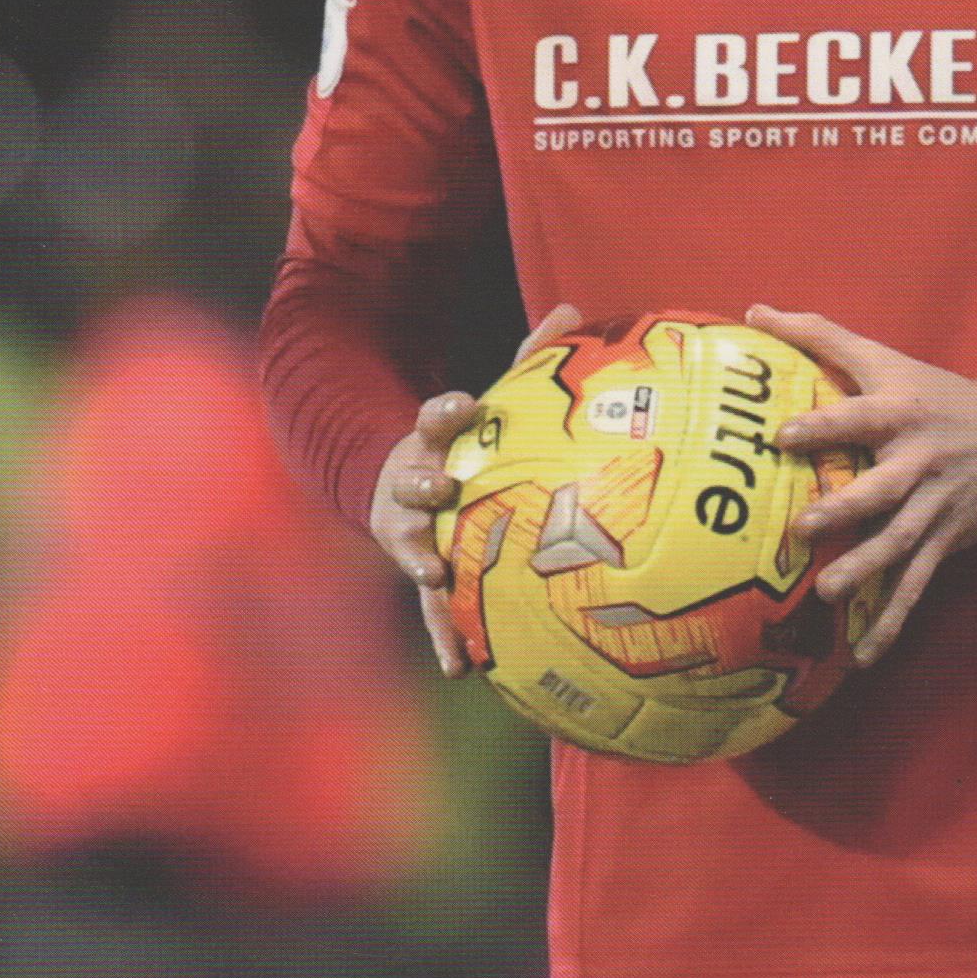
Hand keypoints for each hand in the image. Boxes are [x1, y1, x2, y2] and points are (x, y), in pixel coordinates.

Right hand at [370, 303, 582, 675]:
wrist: (400, 484)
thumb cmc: (466, 442)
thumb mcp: (492, 403)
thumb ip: (530, 359)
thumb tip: (576, 308)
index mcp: (433, 441)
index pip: (433, 419)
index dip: (444, 411)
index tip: (463, 404)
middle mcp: (414, 486)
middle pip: (410, 482)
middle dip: (421, 483)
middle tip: (440, 486)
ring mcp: (412, 534)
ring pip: (412, 547)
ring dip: (422, 559)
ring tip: (437, 572)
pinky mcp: (422, 574)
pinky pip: (432, 610)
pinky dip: (443, 637)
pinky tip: (460, 669)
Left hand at [748, 304, 976, 666]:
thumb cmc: (939, 392)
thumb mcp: (886, 358)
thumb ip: (820, 336)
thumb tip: (755, 309)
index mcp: (903, 413)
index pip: (860, 417)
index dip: (824, 425)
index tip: (783, 436)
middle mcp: (921, 460)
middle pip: (884, 488)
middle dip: (847, 508)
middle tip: (804, 529)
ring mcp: (938, 505)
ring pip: (902, 541)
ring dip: (867, 568)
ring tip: (829, 592)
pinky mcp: (949, 539)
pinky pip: (918, 582)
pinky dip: (893, 619)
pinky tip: (867, 653)